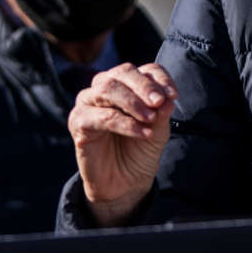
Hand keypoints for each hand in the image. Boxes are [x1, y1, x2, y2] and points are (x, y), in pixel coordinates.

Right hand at [68, 62, 177, 225]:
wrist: (125, 182)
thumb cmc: (140, 149)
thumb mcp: (158, 130)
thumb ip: (161, 112)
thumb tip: (166, 98)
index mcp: (129, 83)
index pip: (146, 69)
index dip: (160, 79)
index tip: (173, 95)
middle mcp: (106, 86)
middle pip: (124, 72)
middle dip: (144, 86)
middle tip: (159, 103)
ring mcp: (89, 102)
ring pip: (108, 89)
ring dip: (132, 102)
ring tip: (150, 119)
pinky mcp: (78, 121)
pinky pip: (101, 116)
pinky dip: (125, 123)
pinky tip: (141, 133)